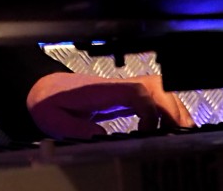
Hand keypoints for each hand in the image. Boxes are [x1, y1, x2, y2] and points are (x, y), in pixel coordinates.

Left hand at [26, 72, 194, 139]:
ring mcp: (118, 90)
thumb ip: (76, 129)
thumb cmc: (45, 101)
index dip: (150, 108)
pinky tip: (167, 129)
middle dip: (172, 107)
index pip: (135, 90)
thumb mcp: (53, 119)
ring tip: (182, 132)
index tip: (150, 131)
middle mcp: (112, 87)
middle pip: (153, 86)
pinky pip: (148, 99)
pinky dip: (163, 111)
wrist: (39, 88)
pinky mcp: (120, 98)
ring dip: (171, 108)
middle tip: (182, 132)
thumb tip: (101, 136)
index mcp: (98, 90)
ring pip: (155, 90)